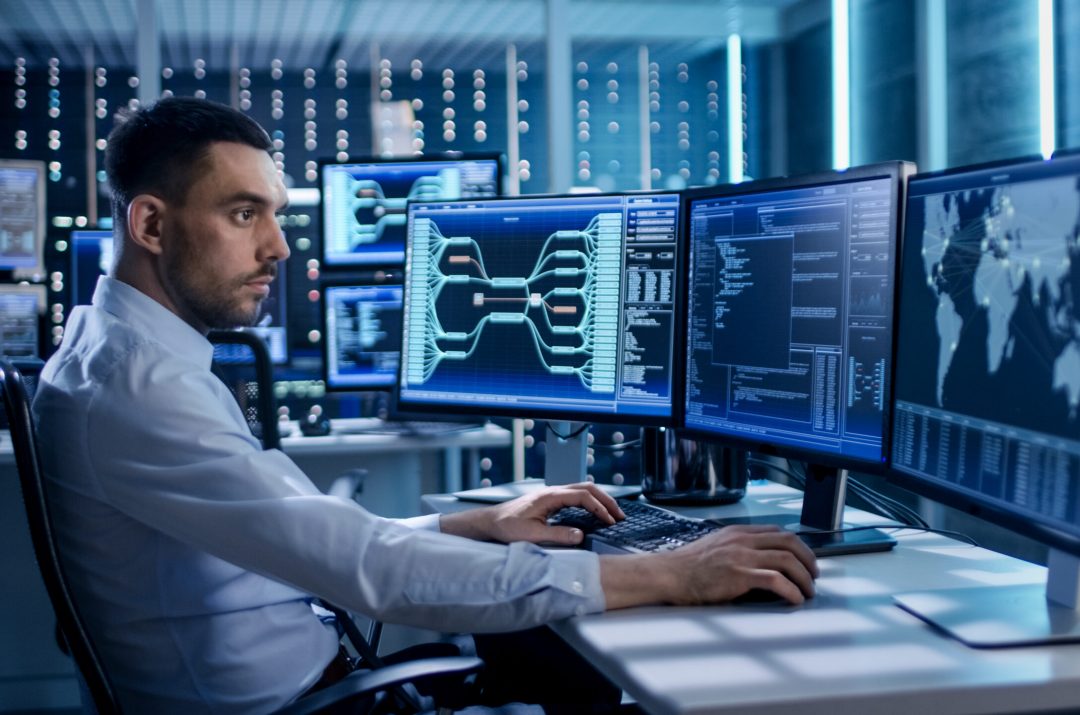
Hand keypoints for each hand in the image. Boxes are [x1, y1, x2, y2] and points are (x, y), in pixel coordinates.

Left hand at [441, 483, 624, 545]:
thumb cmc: (506, 527)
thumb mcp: (531, 535)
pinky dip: (590, 502)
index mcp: (550, 496)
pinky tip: (594, 513)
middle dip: (606, 500)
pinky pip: (575, 496)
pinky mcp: (549, 500)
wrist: (490, 522)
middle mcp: (552, 491)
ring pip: (582, 490)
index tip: (610, 521)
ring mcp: (551, 494)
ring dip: (599, 500)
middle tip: (620, 515)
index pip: (583, 496)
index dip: (599, 508)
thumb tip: (581, 535)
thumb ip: (557, 535)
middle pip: (587, 488)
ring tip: (612, 513)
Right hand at [664, 525, 818, 604]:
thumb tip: (759, 560)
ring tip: (808, 591)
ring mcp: (742, 557)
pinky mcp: (739, 575)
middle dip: (808, 559)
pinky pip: (775, 580)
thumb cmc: (688, 566)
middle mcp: (743, 540)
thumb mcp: (715, 546)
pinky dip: (791, 590)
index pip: (778, 532)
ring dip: (804, 578)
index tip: (805, 560)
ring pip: (787, 560)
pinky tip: (795, 599)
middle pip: (789, 542)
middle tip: (814, 576)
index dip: (798, 546)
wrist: (669, 574)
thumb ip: (737, 548)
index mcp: (738, 533)